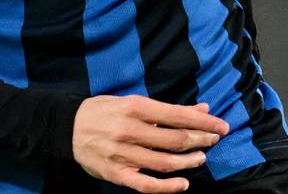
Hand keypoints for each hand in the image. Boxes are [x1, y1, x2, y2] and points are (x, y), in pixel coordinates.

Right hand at [72, 95, 227, 192]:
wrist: (64, 127)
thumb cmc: (101, 112)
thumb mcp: (130, 102)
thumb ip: (167, 108)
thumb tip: (204, 108)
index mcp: (132, 107)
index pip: (176, 116)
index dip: (204, 122)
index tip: (222, 126)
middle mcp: (128, 130)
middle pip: (175, 140)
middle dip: (201, 140)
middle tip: (213, 140)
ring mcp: (122, 154)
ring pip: (165, 163)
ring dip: (189, 162)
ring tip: (200, 158)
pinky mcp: (115, 173)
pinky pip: (146, 185)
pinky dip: (168, 187)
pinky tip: (183, 184)